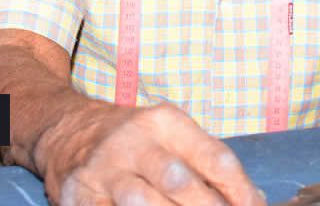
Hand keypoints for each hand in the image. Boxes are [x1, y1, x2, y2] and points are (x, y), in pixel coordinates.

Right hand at [36, 101, 265, 205]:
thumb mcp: (170, 136)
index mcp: (166, 122)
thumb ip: (207, 163)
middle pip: (181, 183)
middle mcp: (134, 141)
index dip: (241, 192)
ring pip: (143, 203)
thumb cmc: (134, 140)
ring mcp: (104, 169)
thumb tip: (251, 199)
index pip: (216, 159)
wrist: (68, 130)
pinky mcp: (78, 193)